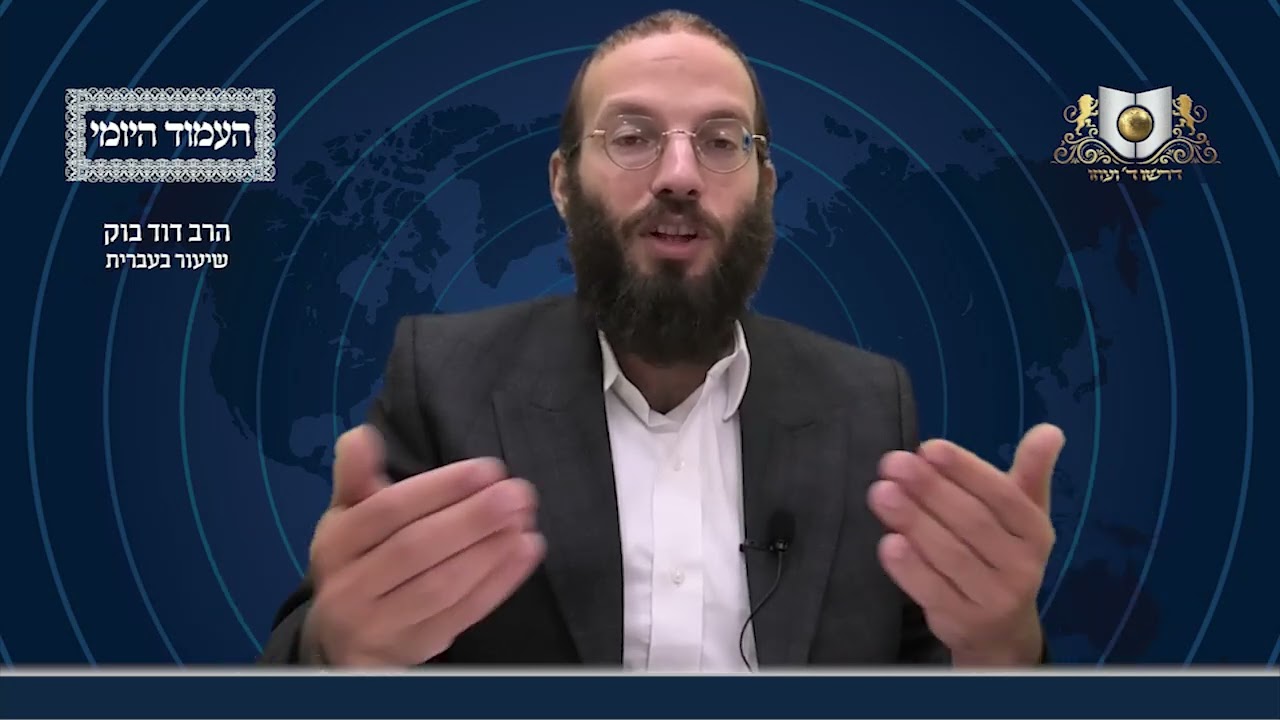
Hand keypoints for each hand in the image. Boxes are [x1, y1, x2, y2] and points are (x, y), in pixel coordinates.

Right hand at [302, 425, 544, 666]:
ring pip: (440, 587)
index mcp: (335, 543)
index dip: (439, 489)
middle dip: (472, 519)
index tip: (488, 469)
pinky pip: (460, 616)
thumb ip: (357, 477)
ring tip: (524, 521)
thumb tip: (360, 436)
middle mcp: (348, 587)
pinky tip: (524, 552)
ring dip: (489, 552)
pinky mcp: (411, 650)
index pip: (387, 511)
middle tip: (518, 494)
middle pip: (415, 549)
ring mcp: (378, 625)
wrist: (345, 643)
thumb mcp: (349, 519)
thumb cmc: (359, 562)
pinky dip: (497, 584)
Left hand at [869, 423, 1062, 665]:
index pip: (1002, 496)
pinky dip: (909, 568)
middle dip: (929, 490)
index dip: (965, 470)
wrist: (1002, 632)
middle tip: (893, 464)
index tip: (928, 448)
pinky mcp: (964, 623)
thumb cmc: (1003, 555)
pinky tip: (888, 542)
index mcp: (1036, 531)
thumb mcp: (1021, 515)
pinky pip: (933, 591)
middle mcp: (1023, 566)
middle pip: (972, 523)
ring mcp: (995, 599)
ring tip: (881, 493)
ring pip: (950, 555)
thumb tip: (1051, 430)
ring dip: (913, 521)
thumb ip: (1030, 472)